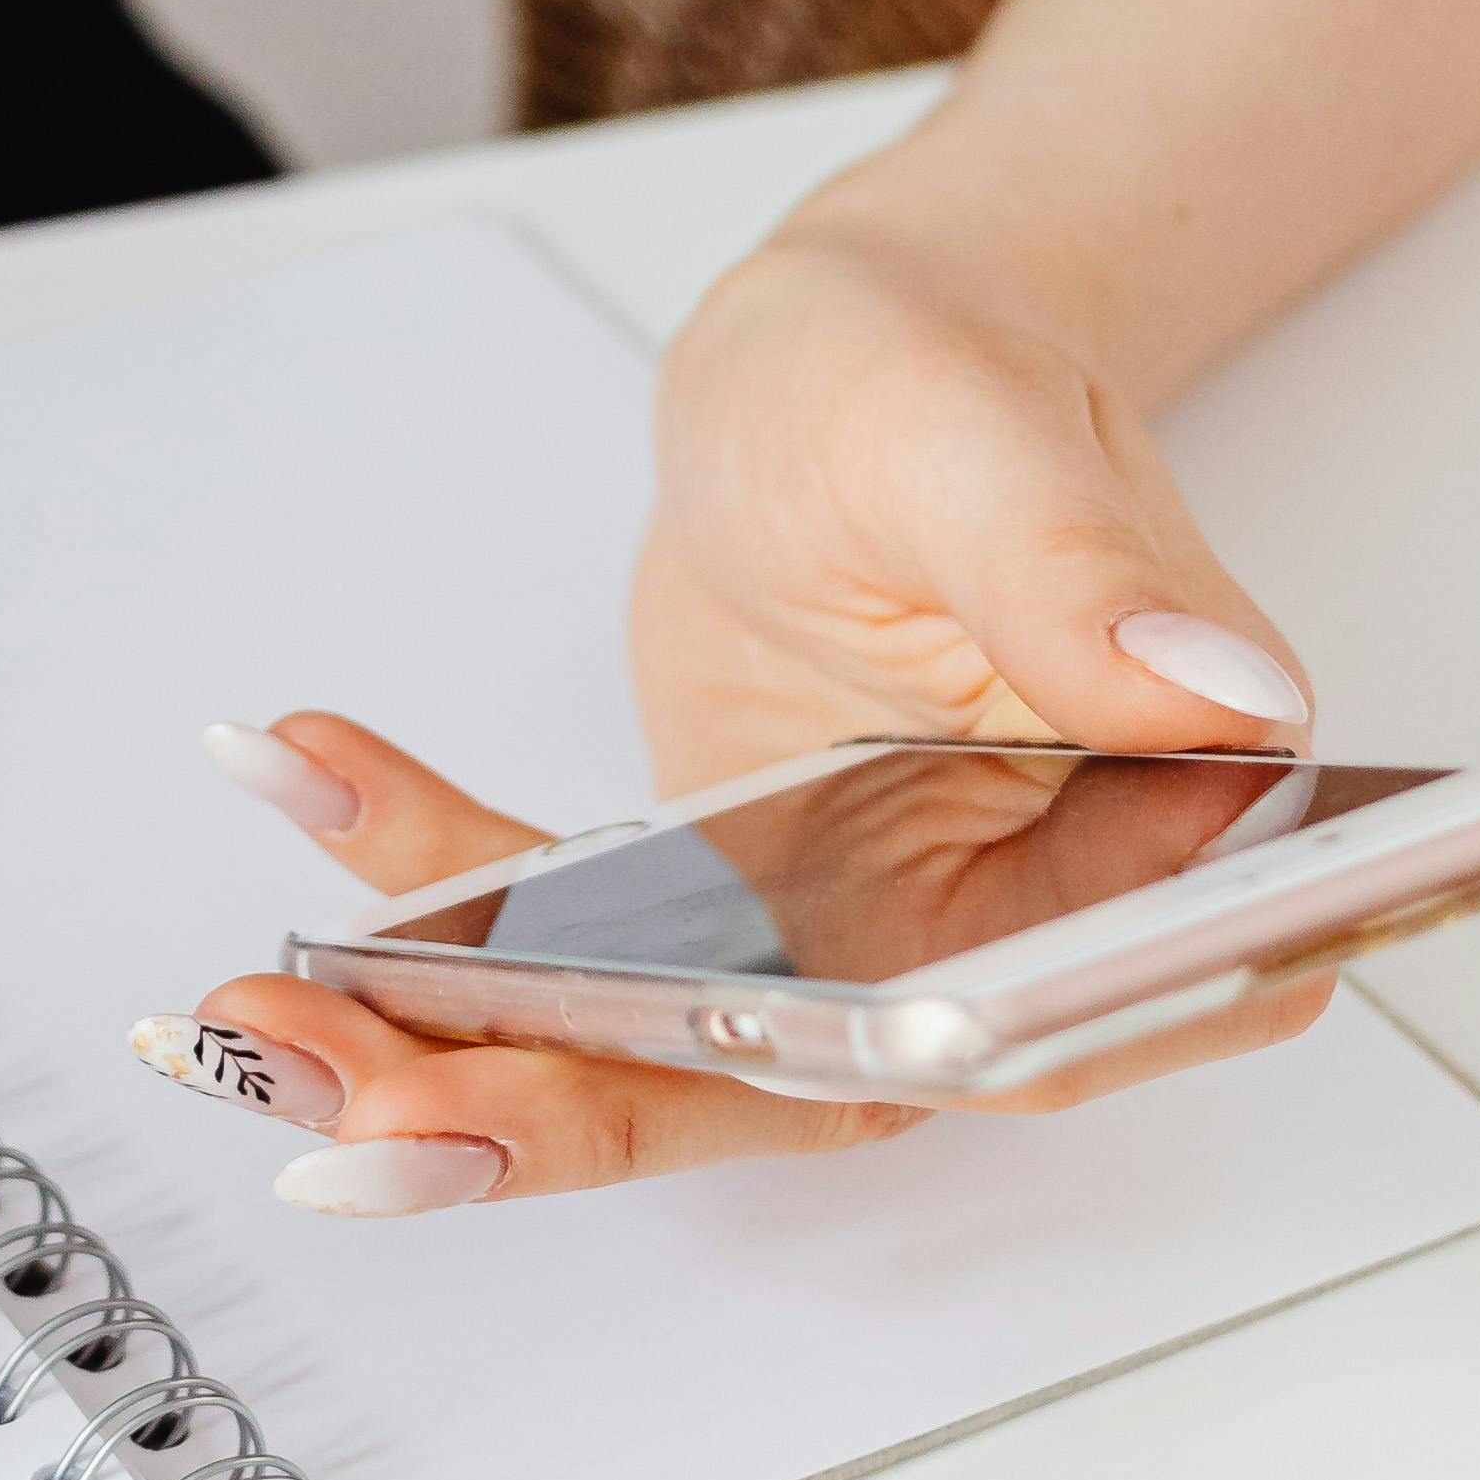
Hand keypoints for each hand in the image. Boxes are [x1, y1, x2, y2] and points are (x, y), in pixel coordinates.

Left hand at [147, 198, 1324, 1212]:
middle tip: (361, 1116)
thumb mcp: (986, 433)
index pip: (1029, 1029)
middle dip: (565, 1116)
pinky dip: (415, 891)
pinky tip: (301, 774)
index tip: (639, 1075)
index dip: (839, 1077)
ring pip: (658, 1066)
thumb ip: (1081, 569)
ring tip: (262, 1013)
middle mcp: (1011, 938)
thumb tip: (1217, 696)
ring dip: (451, 1064)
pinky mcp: (723, 925)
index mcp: (1155, 851)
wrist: (847, 363)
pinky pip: (561, 959)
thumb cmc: (944, 372)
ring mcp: (854, 946)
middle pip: (800, 1087)